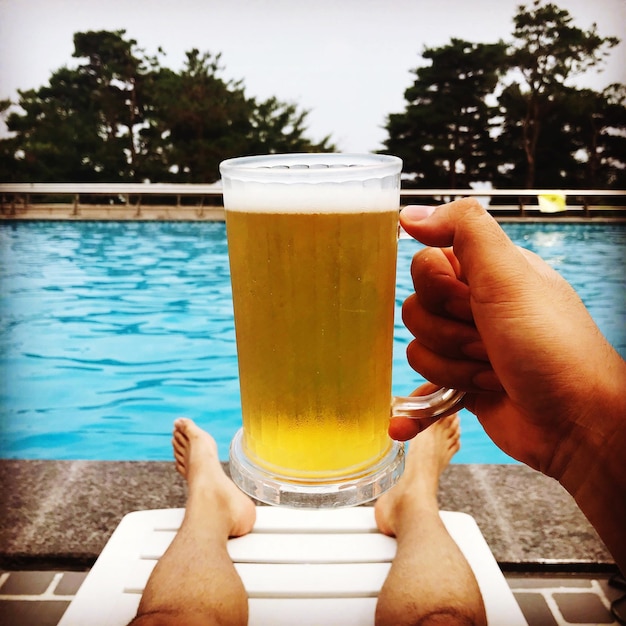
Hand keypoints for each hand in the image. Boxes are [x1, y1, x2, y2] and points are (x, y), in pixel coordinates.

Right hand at [392, 199, 625, 482]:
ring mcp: (466, 348)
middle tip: (491, 343)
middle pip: (416, 311)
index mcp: (486, 273)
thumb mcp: (510, 275)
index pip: (424, 267)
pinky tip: (402, 427)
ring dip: (454, 369)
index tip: (474, 304)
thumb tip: (411, 214)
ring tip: (494, 374)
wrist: (576, 422)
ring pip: (418, 352)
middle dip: (450, 335)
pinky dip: (417, 410)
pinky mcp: (461, 385)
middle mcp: (474, 306)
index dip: (440, 291)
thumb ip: (464, 229)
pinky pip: (423, 391)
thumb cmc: (550, 346)